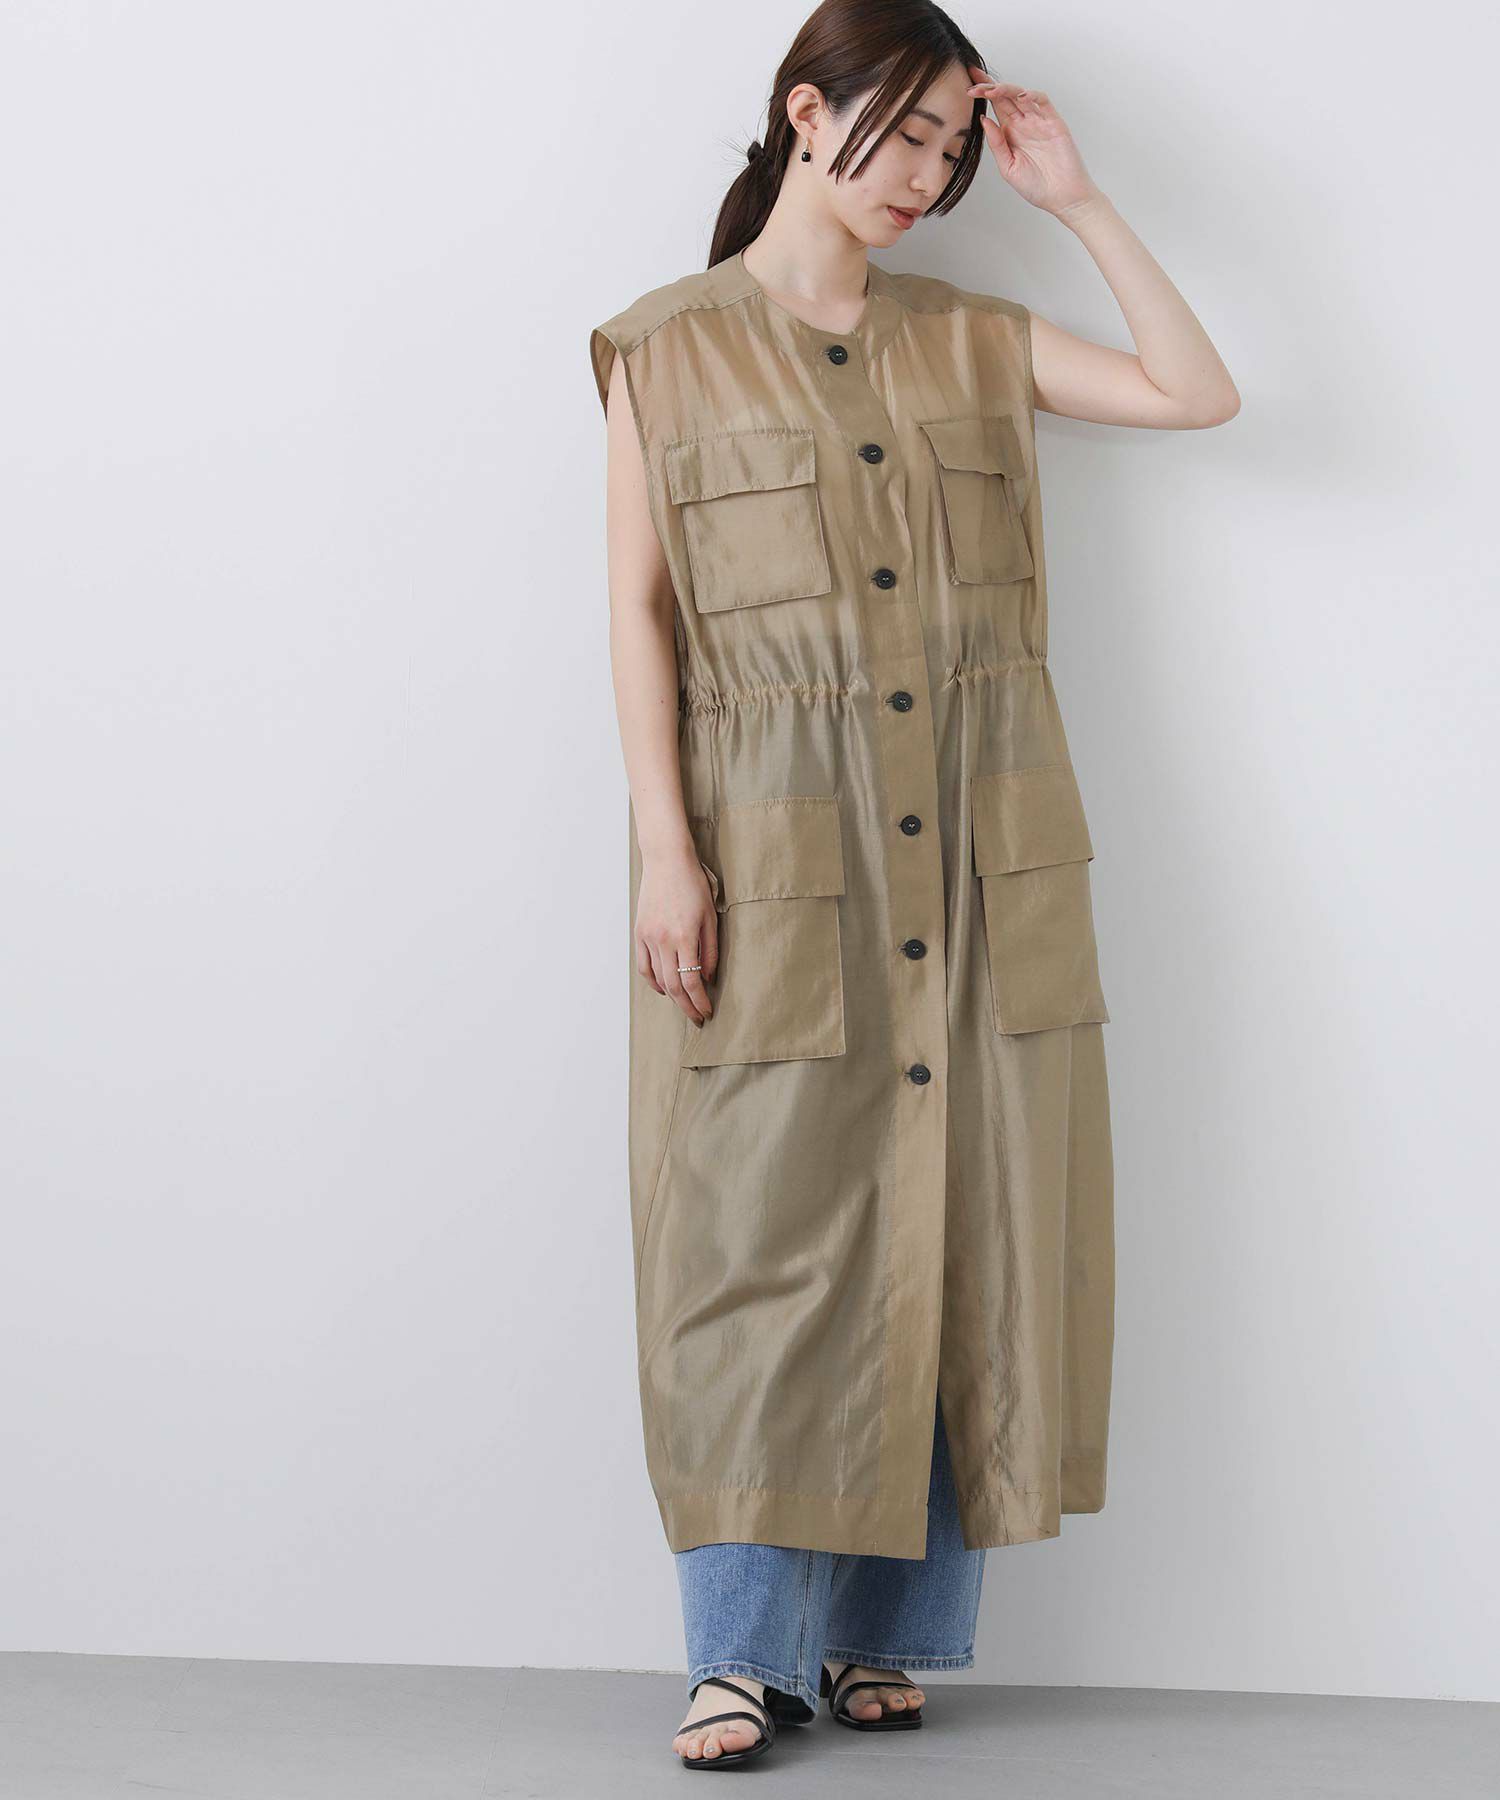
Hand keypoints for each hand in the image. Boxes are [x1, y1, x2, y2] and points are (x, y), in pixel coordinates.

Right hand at [636, 851, 717, 1026]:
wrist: (667, 861)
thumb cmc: (693, 884)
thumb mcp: (710, 916)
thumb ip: (710, 949)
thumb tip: (708, 977)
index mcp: (684, 936)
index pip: (691, 980)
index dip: (699, 1000)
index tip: (707, 1012)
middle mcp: (664, 940)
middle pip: (674, 985)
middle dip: (686, 1006)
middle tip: (697, 1017)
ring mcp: (648, 937)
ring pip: (658, 978)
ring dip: (671, 996)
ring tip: (684, 1005)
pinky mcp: (639, 933)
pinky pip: (644, 966)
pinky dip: (653, 981)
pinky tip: (663, 988)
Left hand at [965, 69, 1103, 219]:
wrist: (1062, 197)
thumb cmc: (1037, 186)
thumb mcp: (1008, 167)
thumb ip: (996, 144)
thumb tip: (984, 120)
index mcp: (1011, 133)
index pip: (995, 107)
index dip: (983, 94)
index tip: (968, 87)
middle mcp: (1024, 123)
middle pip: (1005, 97)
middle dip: (989, 86)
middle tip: (974, 82)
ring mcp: (1039, 121)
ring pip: (1021, 95)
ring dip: (1006, 89)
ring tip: (992, 90)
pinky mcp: (1054, 122)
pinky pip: (1042, 102)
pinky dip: (1032, 96)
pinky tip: (1020, 97)